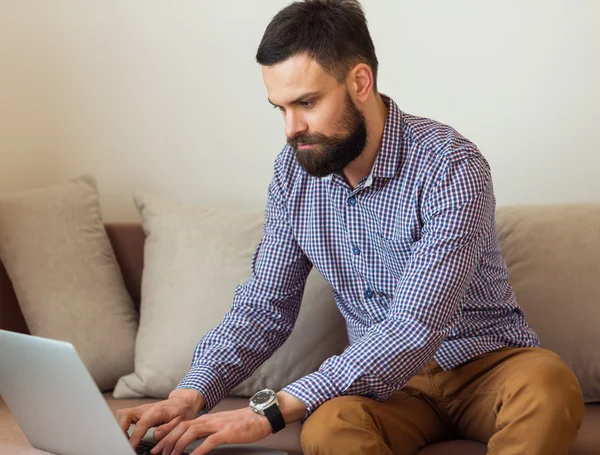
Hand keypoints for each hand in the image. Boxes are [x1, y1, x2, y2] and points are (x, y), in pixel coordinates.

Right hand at [115, 389, 204, 448]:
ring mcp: (140, 410)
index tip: (131, 446)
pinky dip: (121, 426)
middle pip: (125, 414)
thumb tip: (156, 436)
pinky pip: (124, 417)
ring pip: (122, 414)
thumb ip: (168, 429)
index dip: (135, 436)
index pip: (141, 423)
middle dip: (120, 428)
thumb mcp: (181, 421)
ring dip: (119, 427)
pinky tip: (126, 436)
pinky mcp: (138, 412)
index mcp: (156, 411)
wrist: (182, 401)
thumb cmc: (182, 411)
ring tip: (124, 440)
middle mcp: (145, 409)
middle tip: (124, 442)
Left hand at [149, 407, 271, 454]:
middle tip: (157, 453)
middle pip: (182, 428)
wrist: (261, 415)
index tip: (157, 446)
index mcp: (207, 419)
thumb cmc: (243, 422)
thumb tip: (195, 442)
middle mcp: (209, 420)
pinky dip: (198, 450)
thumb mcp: (221, 425)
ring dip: (178, 445)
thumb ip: (208, 431)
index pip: (181, 425)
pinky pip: (209, 441)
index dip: (167, 435)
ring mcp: (217, 425)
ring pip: (191, 432)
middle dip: (167, 441)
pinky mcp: (227, 432)